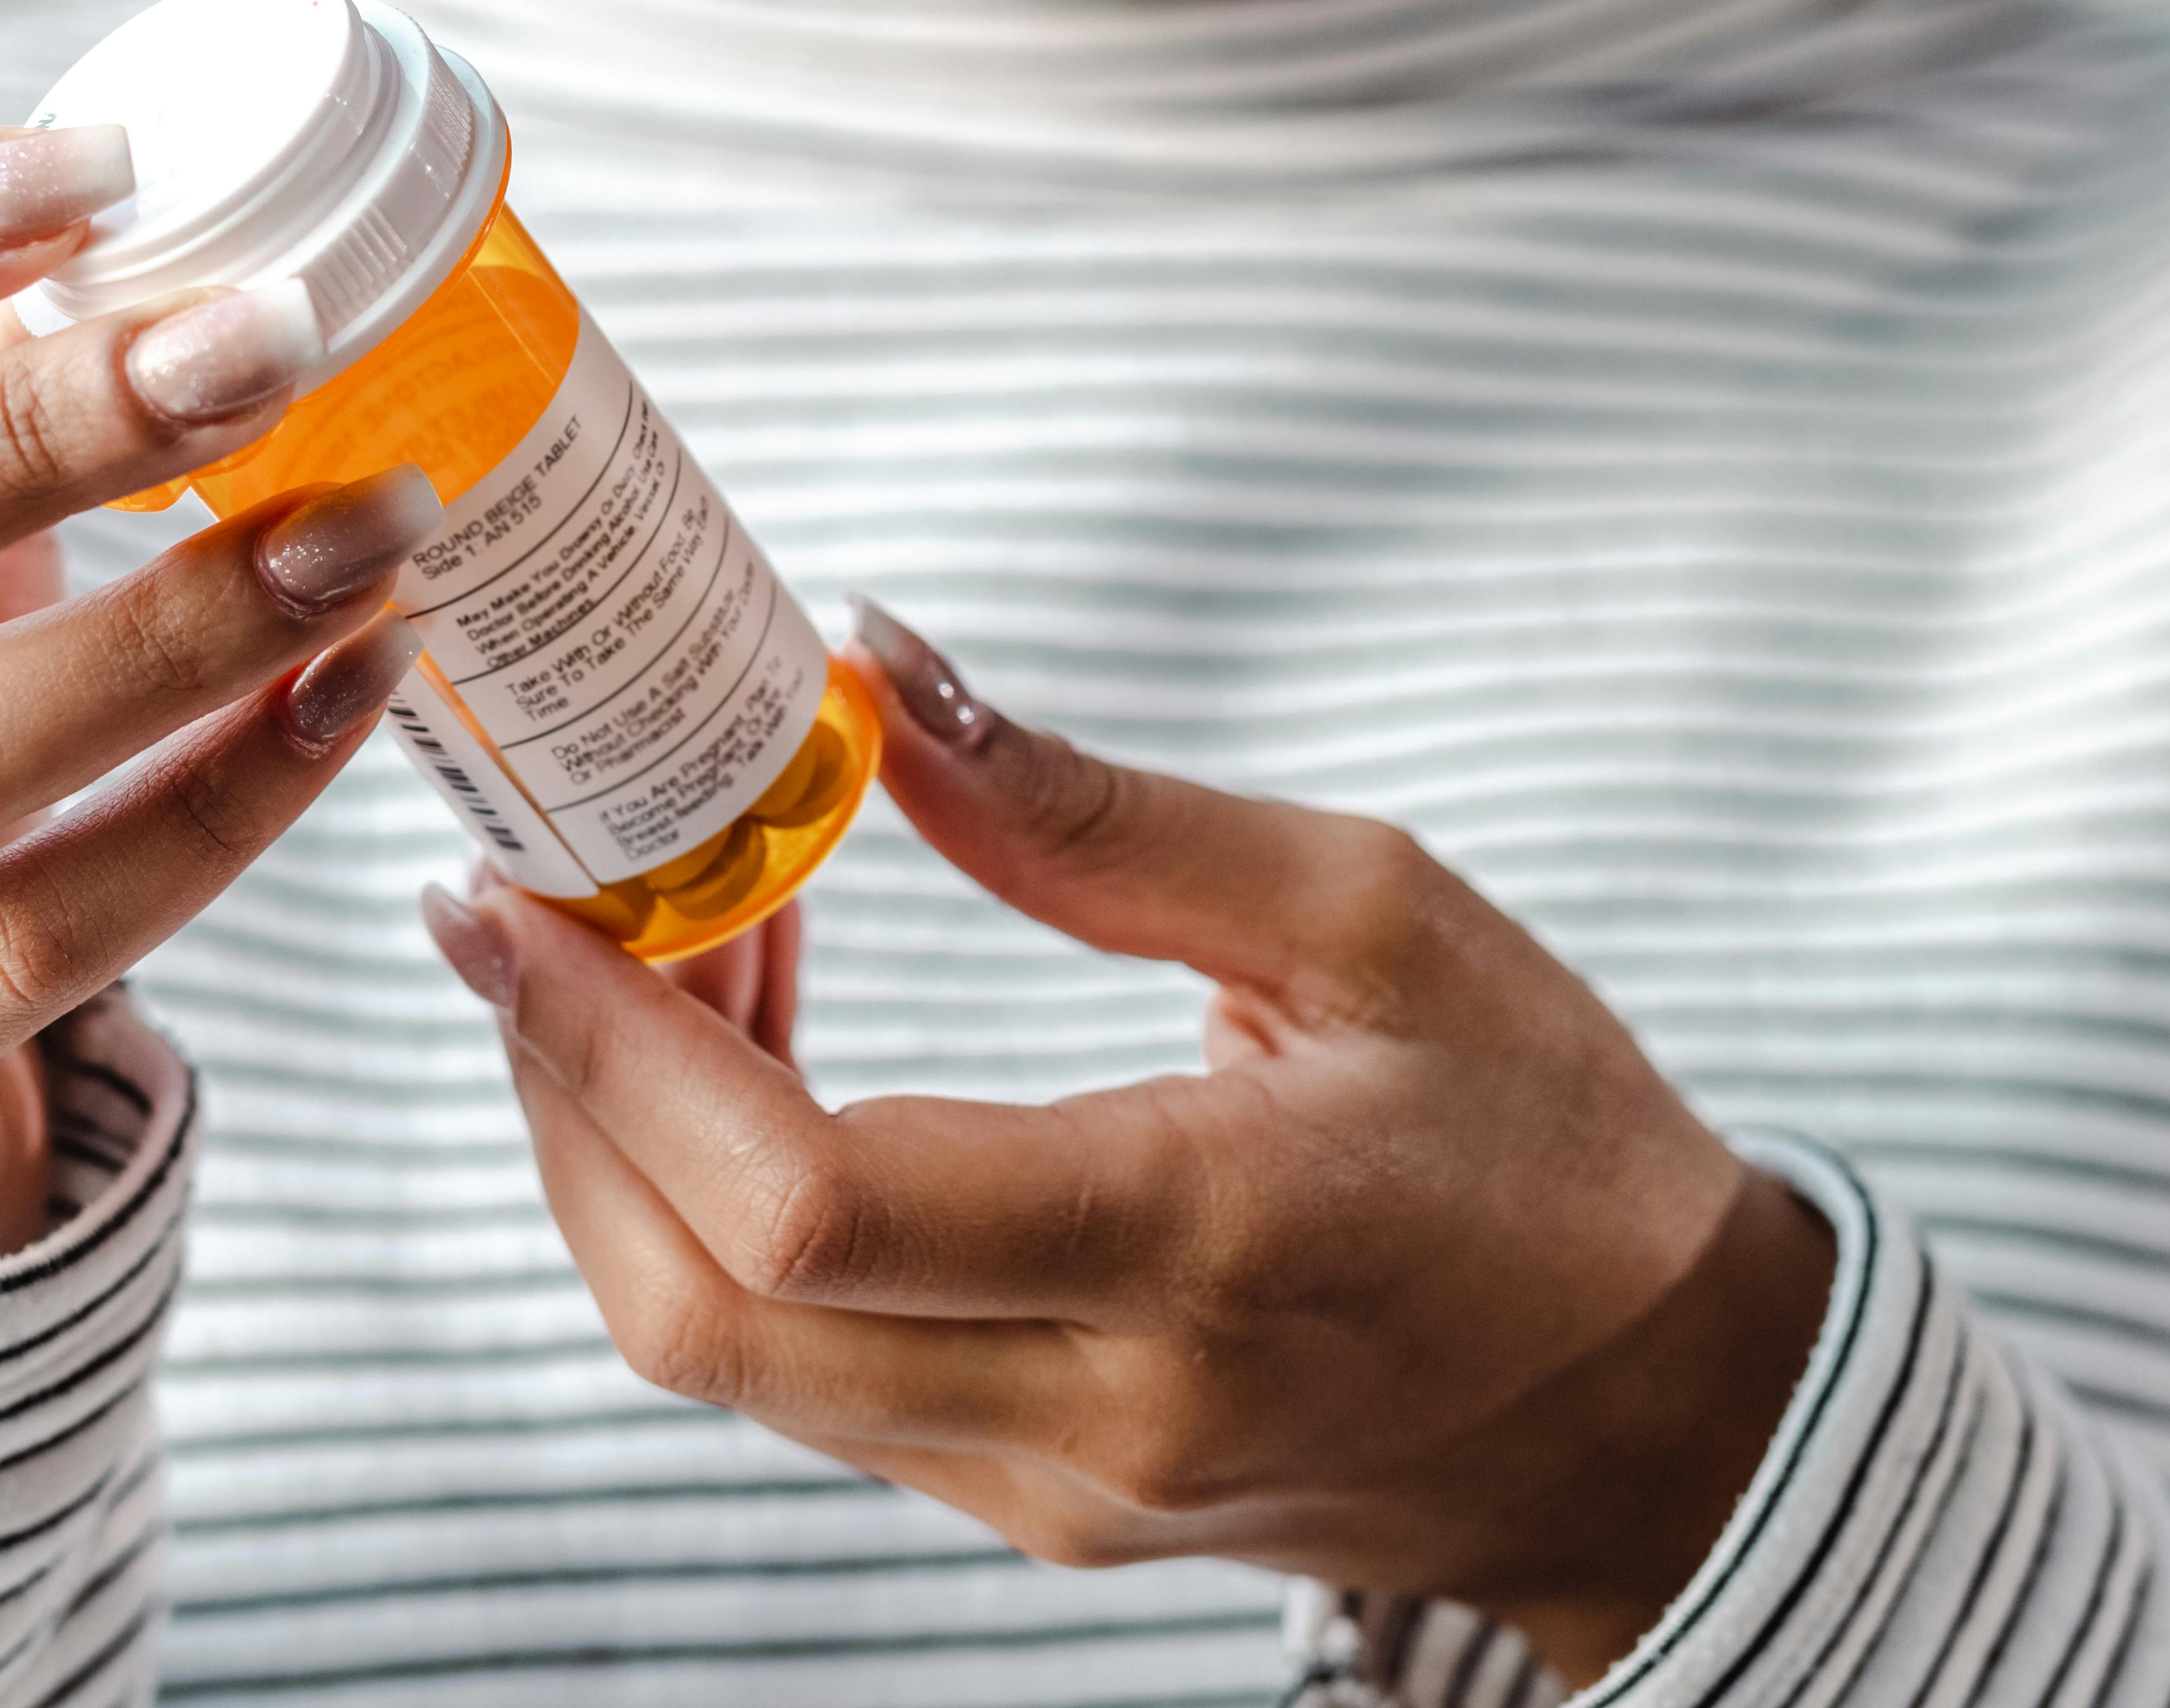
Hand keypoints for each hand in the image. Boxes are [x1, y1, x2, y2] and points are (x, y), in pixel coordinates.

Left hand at [417, 604, 1831, 1684]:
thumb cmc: (1547, 1137)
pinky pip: (804, 1373)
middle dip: (563, 1100)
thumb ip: (1093, 814)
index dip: (612, 1053)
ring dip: (630, 1149)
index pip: (807, 1200)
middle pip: (701, 1308)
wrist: (1660, 1412)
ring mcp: (1054, 1489)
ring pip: (725, 1354)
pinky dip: (722, 1213)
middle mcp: (1098, 1408)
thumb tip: (863, 663)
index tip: (509, 903)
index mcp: (1196, 1244)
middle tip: (540, 906)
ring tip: (669, 946)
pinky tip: (758, 1058)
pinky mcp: (1035, 1506)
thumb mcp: (1373, 913)